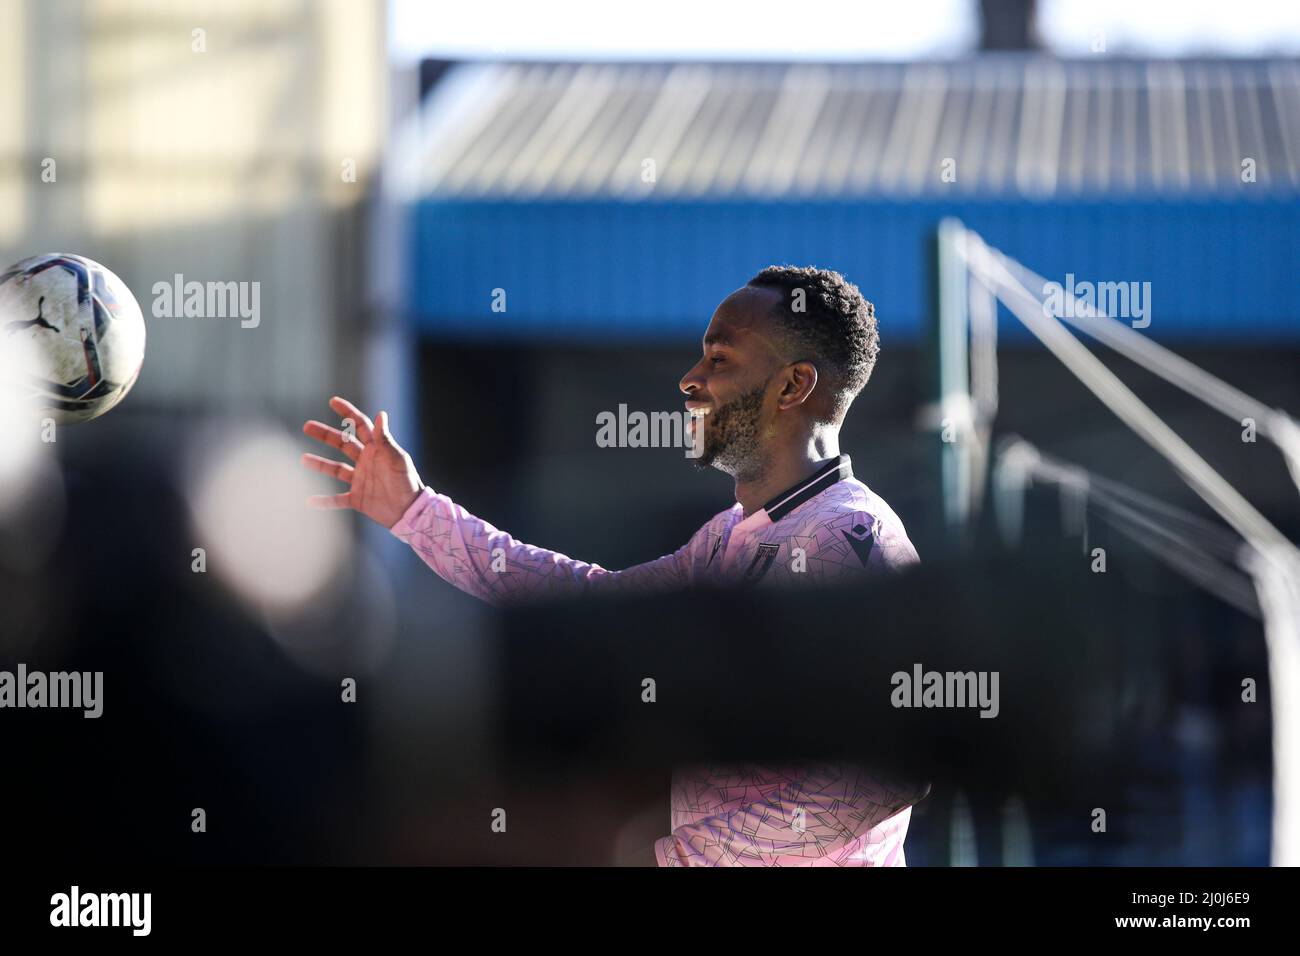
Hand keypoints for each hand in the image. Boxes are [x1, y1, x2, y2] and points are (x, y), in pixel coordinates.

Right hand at [301, 396, 424, 528]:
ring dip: (320, 464)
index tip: (333, 401)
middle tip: (307, 426)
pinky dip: (325, 501)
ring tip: (303, 459)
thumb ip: (385, 440)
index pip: (360, 426)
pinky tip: (310, 501)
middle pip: (342, 444)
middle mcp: (366, 462)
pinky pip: (337, 499)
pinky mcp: (358, 498)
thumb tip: (381, 413)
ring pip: (336, 469)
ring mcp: (360, 480)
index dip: (348, 412)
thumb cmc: (408, 482)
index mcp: (376, 450)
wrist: (410, 511)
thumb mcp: (397, 459)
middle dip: (325, 434)